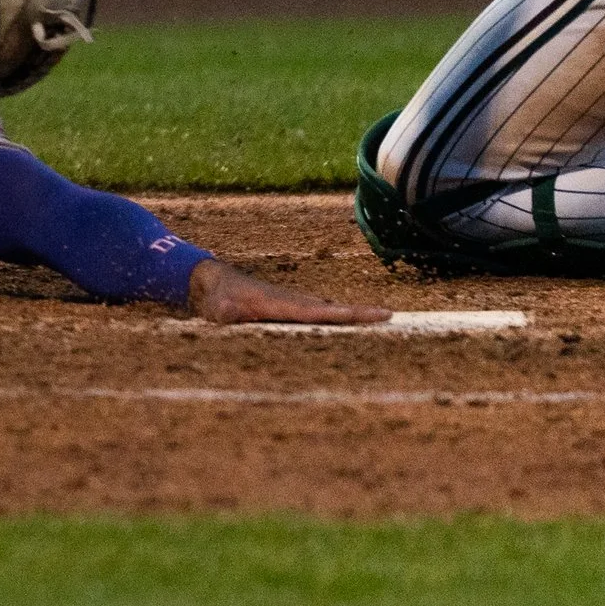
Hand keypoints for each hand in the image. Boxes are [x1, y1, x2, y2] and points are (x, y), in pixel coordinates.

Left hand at [186, 259, 393, 324]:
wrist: (212, 280)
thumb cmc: (217, 298)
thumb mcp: (218, 309)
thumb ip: (225, 312)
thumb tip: (226, 314)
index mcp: (285, 306)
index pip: (325, 312)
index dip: (352, 314)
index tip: (379, 313)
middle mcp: (295, 303)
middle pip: (335, 310)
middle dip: (362, 314)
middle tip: (392, 316)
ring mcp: (293, 305)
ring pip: (328, 311)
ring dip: (352, 316)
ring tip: (380, 320)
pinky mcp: (288, 309)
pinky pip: (318, 315)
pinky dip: (336, 318)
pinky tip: (346, 325)